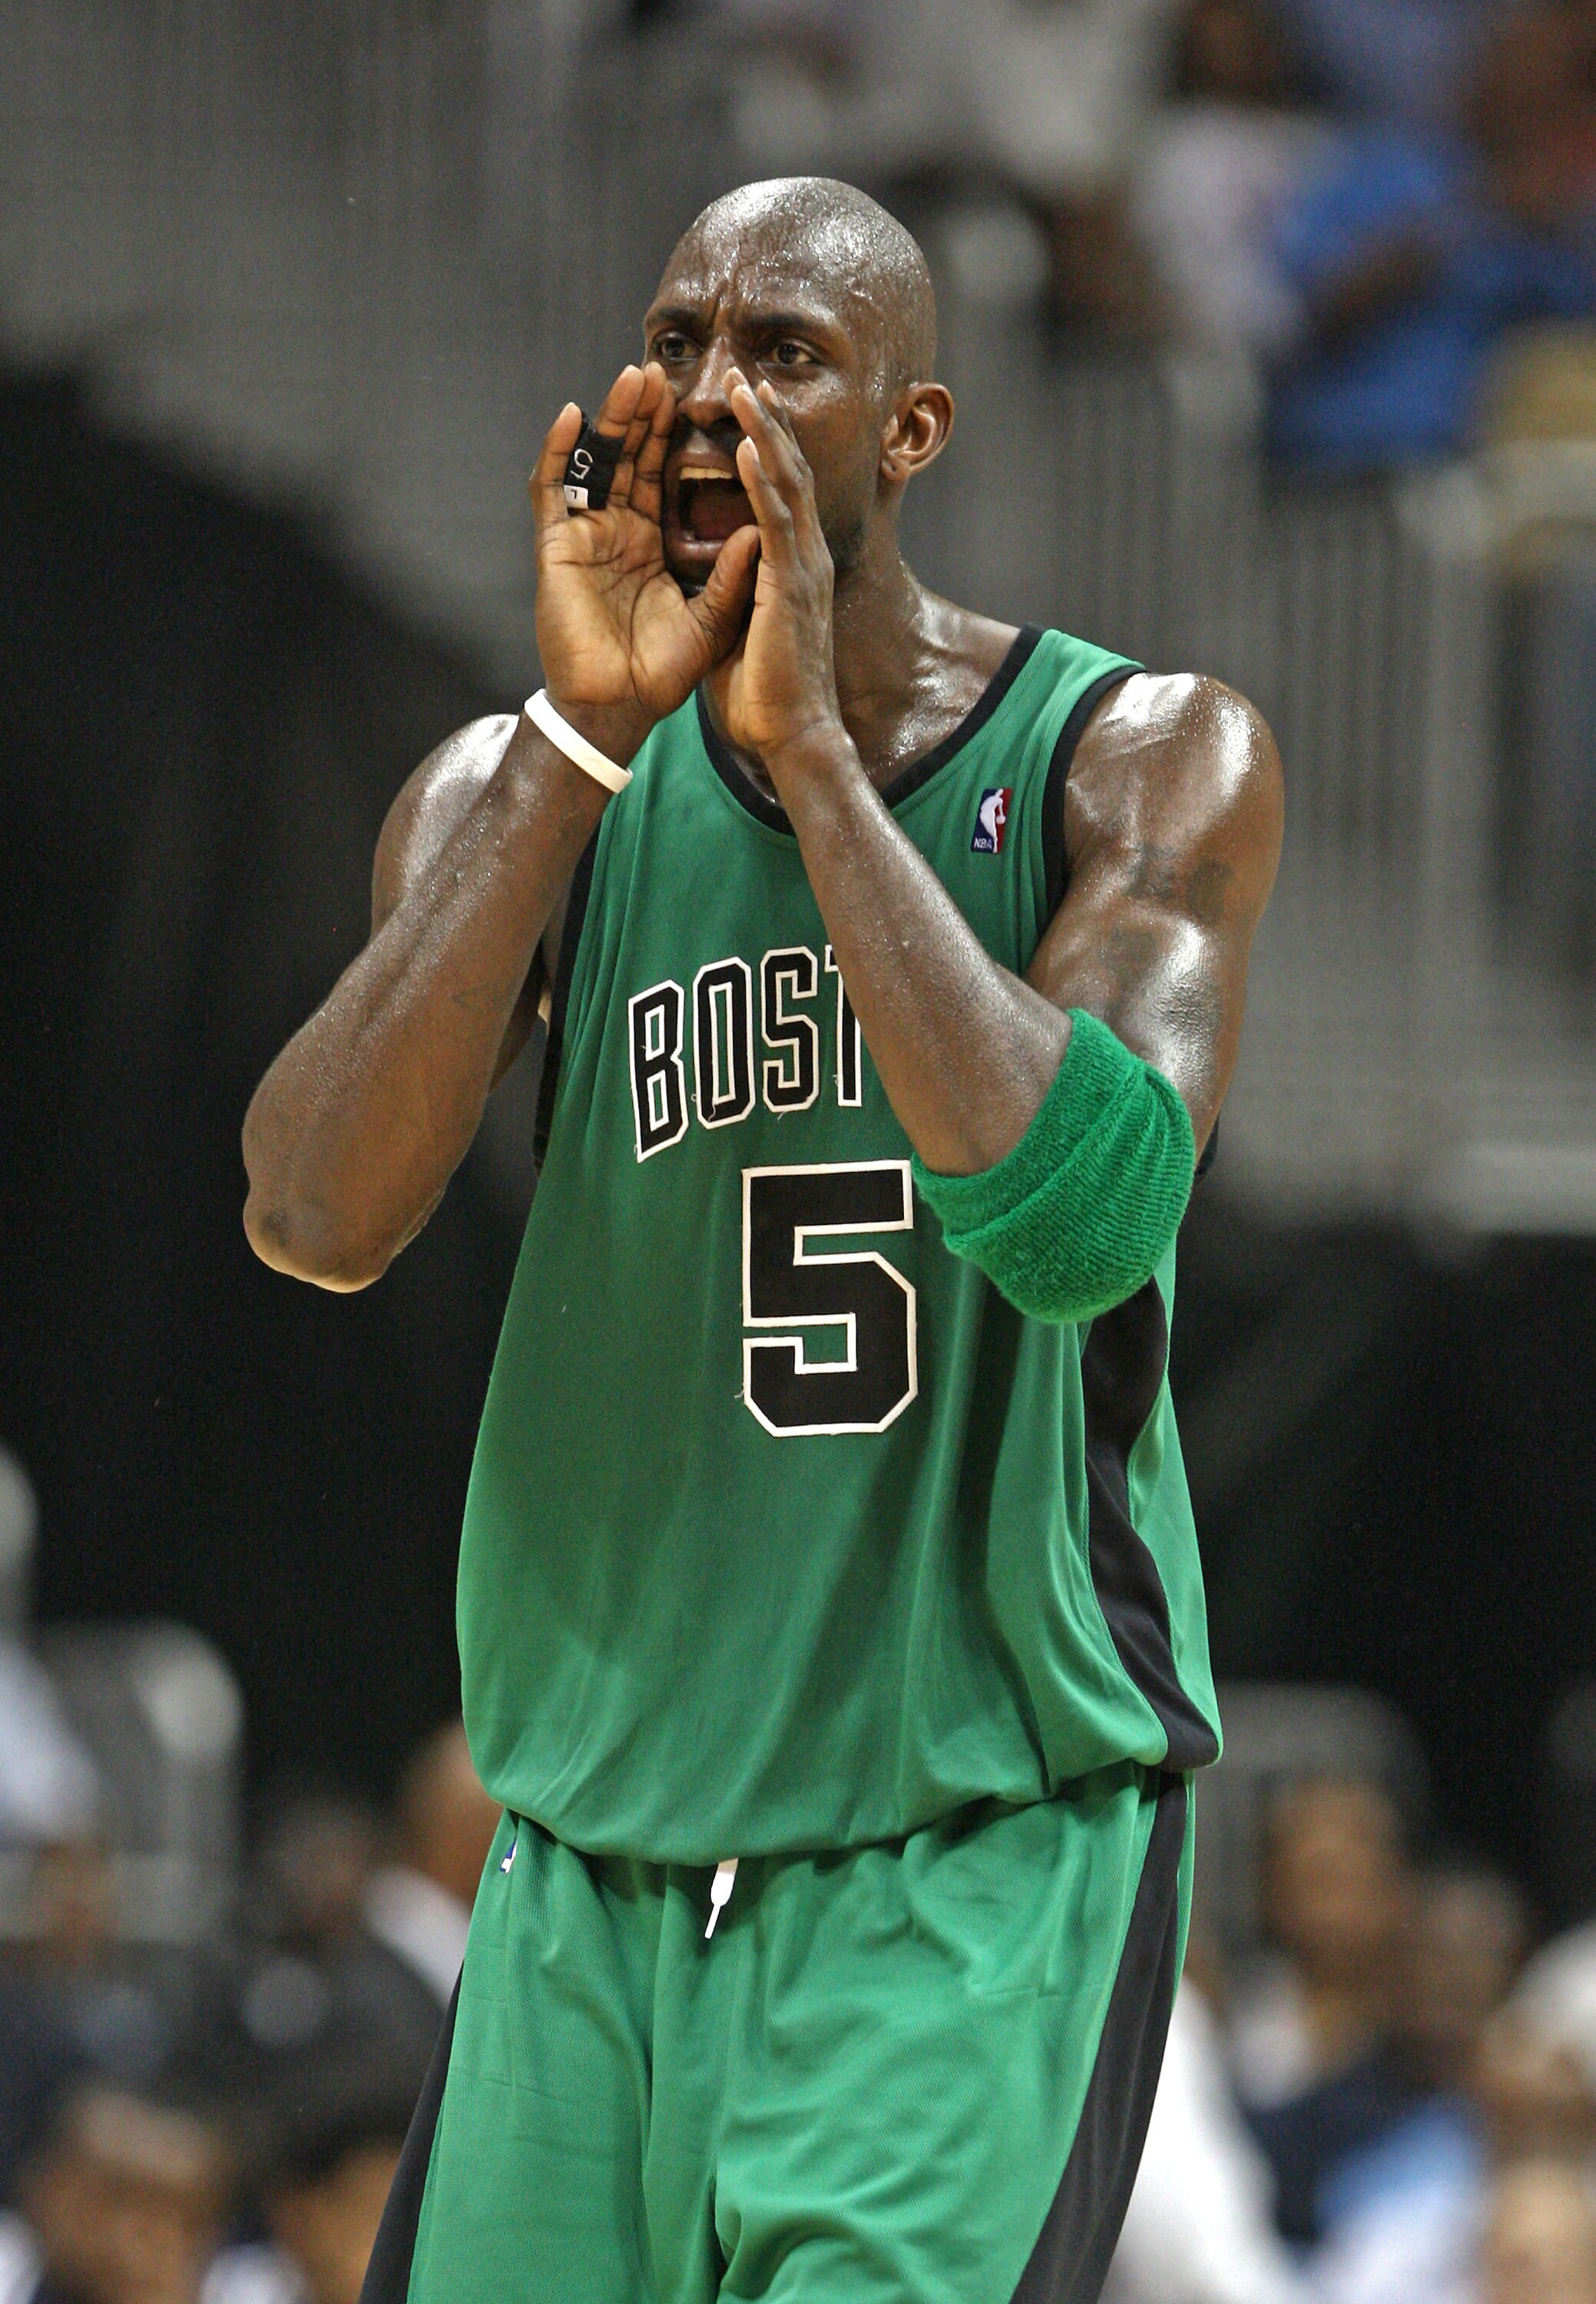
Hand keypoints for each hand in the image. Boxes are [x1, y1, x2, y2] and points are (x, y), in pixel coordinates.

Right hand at [531, 363, 760, 757]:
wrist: (620, 708)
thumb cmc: (661, 673)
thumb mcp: (712, 618)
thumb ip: (731, 573)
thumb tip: (758, 527)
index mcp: (650, 542)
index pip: (661, 475)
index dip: (675, 437)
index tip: (699, 400)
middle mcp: (615, 531)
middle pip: (628, 457)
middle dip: (644, 414)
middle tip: (661, 372)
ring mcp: (584, 535)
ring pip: (594, 461)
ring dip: (610, 419)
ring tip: (632, 379)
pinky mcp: (556, 546)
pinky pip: (551, 488)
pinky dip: (558, 449)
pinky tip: (574, 415)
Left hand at [706, 371, 848, 772]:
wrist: (793, 735)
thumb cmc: (767, 692)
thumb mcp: (745, 627)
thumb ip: (737, 590)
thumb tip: (718, 571)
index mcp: (793, 566)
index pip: (781, 492)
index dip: (765, 448)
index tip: (746, 410)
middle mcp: (805, 557)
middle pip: (790, 472)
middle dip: (768, 422)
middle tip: (747, 377)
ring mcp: (802, 567)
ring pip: (787, 483)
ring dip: (765, 433)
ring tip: (746, 389)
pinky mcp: (790, 585)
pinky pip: (775, 521)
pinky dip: (760, 480)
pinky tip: (745, 447)